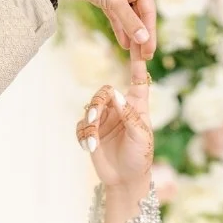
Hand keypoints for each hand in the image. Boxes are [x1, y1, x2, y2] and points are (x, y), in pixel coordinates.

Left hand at [39, 0, 156, 58]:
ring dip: (131, 35)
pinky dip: (120, 28)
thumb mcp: (115, 1)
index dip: (149, 34)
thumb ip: (130, 22)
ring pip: (128, 16)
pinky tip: (124, 43)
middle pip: (139, 15)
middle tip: (143, 58)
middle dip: (140, 37)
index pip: (149, 11)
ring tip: (134, 55)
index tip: (149, 53)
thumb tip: (143, 40)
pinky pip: (117, 15)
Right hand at [74, 56, 153, 190]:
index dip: (137, 61)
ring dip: (89, 125)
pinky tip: (88, 147)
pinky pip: (82, 126)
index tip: (138, 42)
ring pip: (90, 109)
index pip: (137, 79)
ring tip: (92, 142)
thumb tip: (114, 94)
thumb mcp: (140, 136)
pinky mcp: (92, 132)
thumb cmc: (139, 157)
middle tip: (95, 120)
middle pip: (103, 93)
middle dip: (97, 105)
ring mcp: (104, 120)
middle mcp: (119, 109)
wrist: (126, 180)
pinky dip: (83, 135)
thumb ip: (129, 114)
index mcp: (136, 106)